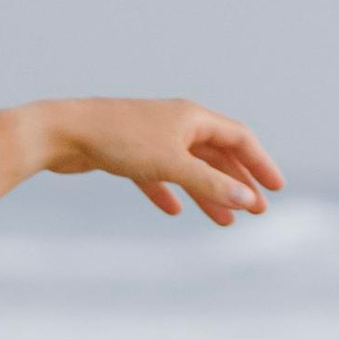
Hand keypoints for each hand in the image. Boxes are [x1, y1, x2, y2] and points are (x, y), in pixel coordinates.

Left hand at [39, 97, 281, 224]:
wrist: (62, 133)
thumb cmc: (118, 140)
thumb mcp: (171, 163)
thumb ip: (210, 182)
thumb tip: (246, 199)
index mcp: (192, 117)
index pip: (239, 138)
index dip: (260, 163)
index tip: (275, 189)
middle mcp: (175, 123)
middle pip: (216, 155)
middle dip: (237, 183)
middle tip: (254, 211)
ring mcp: (151, 138)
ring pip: (188, 168)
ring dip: (207, 194)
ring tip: (224, 221)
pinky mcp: (127, 154)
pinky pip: (157, 176)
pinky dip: (168, 192)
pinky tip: (173, 211)